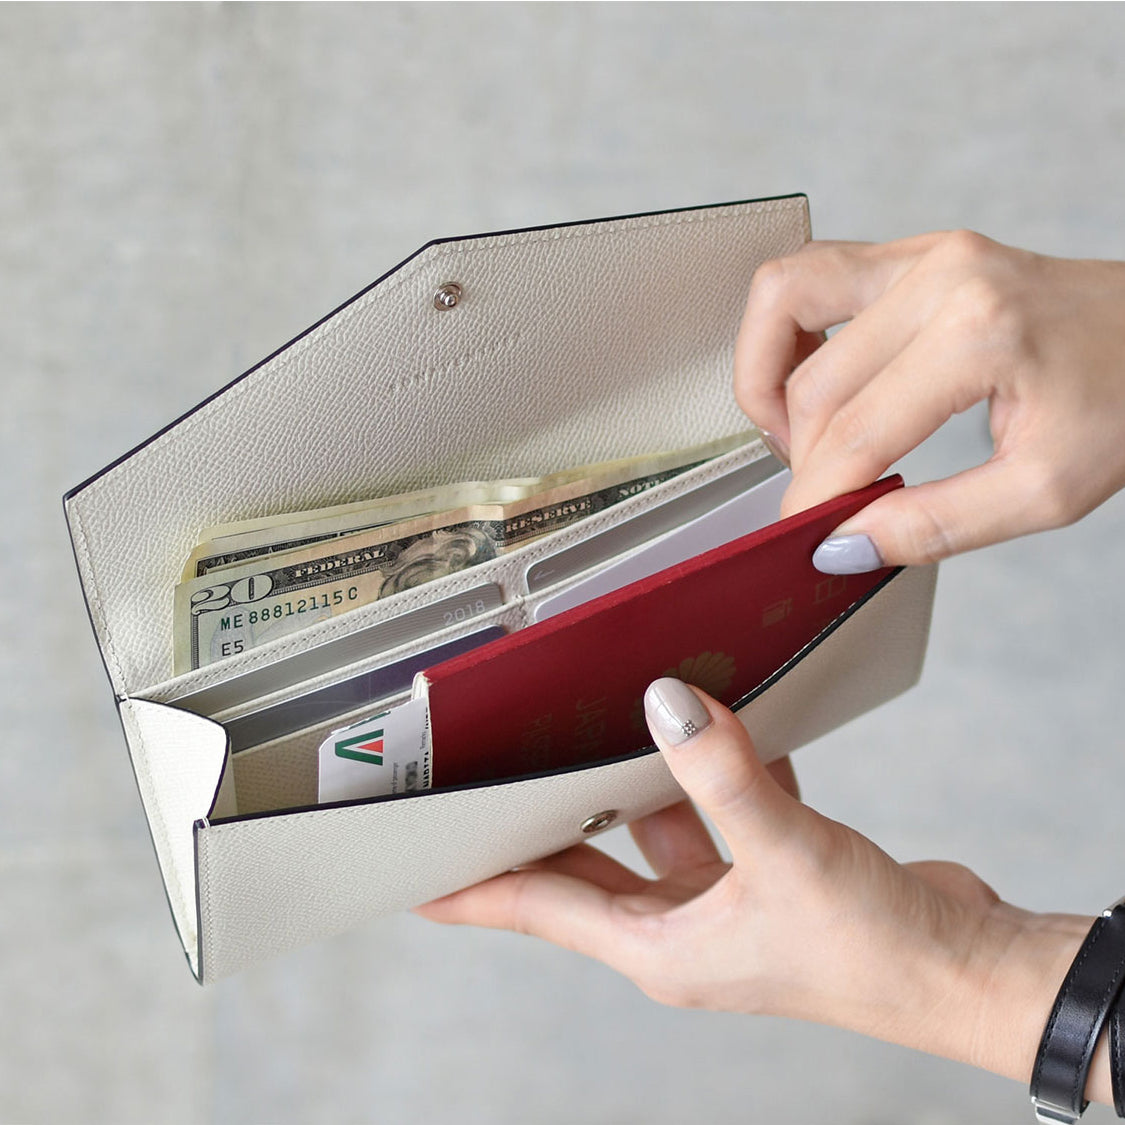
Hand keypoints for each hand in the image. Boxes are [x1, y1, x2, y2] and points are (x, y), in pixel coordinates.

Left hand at [417, 679, 1098, 1093]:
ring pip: (652, 832)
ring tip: (594, 726)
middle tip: (489, 778)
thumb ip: (721, 775)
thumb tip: (667, 703)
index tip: (417, 875)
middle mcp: (681, 931)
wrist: (967, 970)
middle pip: (582, 869)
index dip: (474, 887)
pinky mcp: (765, 876)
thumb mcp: (787, 853)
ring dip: (632, 783)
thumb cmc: (876, 951)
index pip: (538, 908)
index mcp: (661, 949)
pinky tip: (711, 730)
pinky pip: (714, 816)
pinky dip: (706, 777)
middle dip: (538, 824)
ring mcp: (724, 903)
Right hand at [734, 231, 1124, 570]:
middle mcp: (942, 276)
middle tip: (821, 500)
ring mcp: (924, 253)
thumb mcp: (1047, 490)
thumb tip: (844, 544)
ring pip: (783, 299)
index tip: (805, 535)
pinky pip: (811, 276)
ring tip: (797, 434)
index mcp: (980, 332)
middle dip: (800, 457)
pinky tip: (810, 381)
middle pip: (813, 380)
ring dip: (767, 375)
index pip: (856, 432)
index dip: (816, 497)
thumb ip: (937, 524)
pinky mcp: (915, 253)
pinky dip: (788, 332)